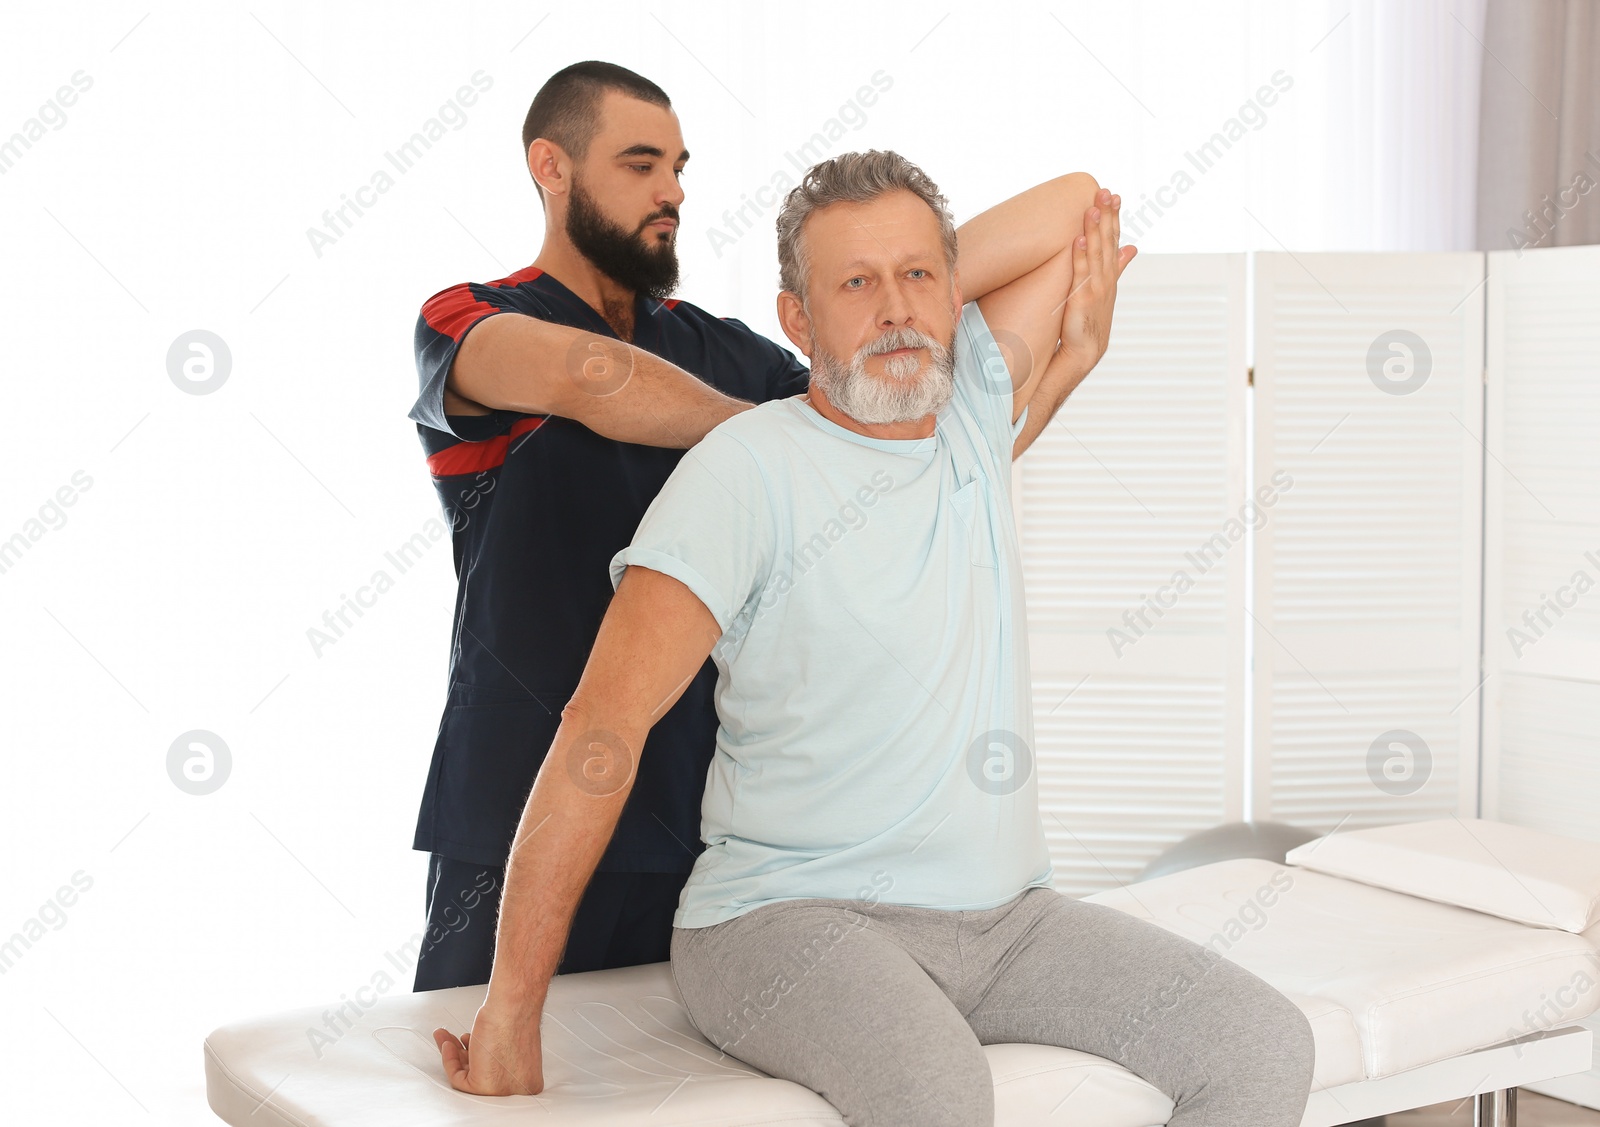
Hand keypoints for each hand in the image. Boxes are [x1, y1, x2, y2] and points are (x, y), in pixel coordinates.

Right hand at [433, 997, 545, 1095]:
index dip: (481, 1059)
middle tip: (453, 1042)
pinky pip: (458, 1078)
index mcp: (529, 1079)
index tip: (470, 1047)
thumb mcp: (508, 1042)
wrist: (513, 1008)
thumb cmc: (515, 1018)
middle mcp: (518, 1088)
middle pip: (483, 1076)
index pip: (498, 1077)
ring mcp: (503, 1089)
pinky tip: (448, 1044)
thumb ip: (498, 1055)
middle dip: (463, 1055)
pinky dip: (450, 1060)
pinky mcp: (485, 1087)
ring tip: (446, 1038)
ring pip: (470, 1077)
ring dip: (454, 1054)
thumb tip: (483, 1056)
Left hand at [1061, 188, 1136, 371]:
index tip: (1114, 195)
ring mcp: (1095, 287)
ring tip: (1093, 209)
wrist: (1085, 350)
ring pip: (1096, 253)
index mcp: (1110, 273)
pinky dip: (1081, 255)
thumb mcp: (1107, 288)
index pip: (1114, 239)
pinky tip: (1079, 238)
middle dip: (1107, 216)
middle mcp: (1106, 277)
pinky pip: (1081, 273)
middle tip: (1106, 192)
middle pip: (1107, 241)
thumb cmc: (1092, 318)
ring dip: (1095, 229)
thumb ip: (1119, 265)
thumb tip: (1132, 247)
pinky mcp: (1081, 299)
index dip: (1114, 217)